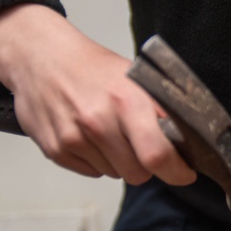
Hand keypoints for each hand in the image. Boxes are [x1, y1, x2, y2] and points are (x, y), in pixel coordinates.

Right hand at [0, 4, 195, 185]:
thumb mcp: (136, 79)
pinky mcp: (56, 150)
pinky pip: (92, 172)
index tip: (185, 173)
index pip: (158, 155)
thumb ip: (161, 110)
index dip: (177, 171)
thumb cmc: (94, 68)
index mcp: (127, 101)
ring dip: (120, 161)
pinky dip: (97, 161)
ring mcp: (74, 137)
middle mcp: (98, 121)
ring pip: (115, 174)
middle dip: (147, 165)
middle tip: (142, 144)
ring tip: (110, 132)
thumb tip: (190, 142)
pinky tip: (90, 136)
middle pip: (138, 173)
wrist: (40, 56)